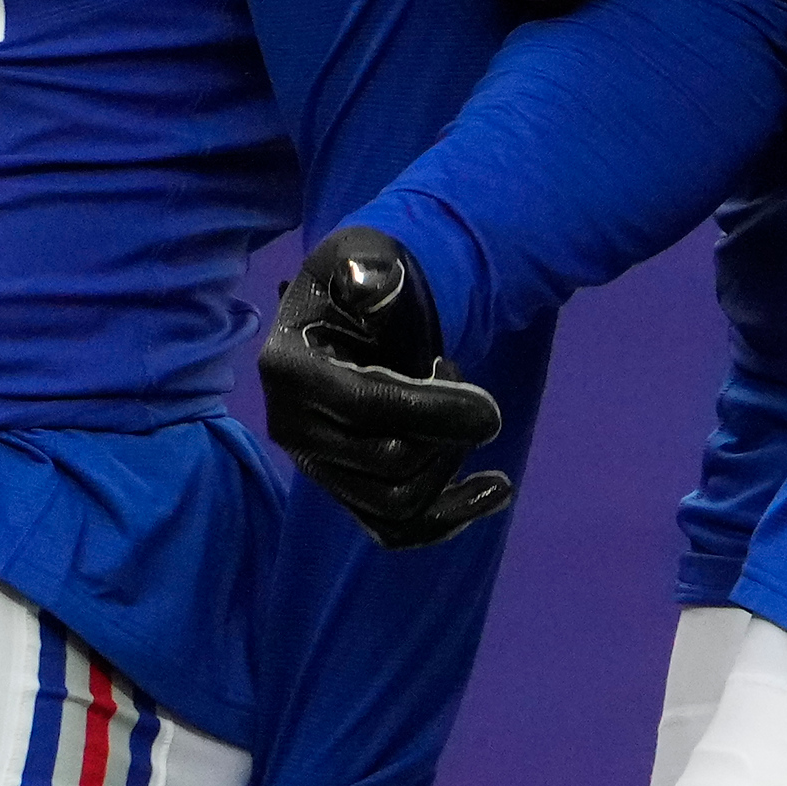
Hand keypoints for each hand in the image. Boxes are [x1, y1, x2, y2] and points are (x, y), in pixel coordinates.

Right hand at [258, 227, 512, 550]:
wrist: (360, 315)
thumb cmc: (364, 279)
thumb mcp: (365, 257)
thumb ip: (368, 267)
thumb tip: (366, 283)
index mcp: (289, 370)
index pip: (367, 406)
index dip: (435, 410)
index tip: (491, 408)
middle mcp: (292, 429)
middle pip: (387, 462)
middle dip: (446, 427)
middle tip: (459, 377)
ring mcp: (318, 465)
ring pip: (396, 503)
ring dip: (450, 466)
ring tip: (468, 417)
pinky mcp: (345, 488)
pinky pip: (395, 528)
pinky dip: (449, 518)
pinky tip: (497, 490)